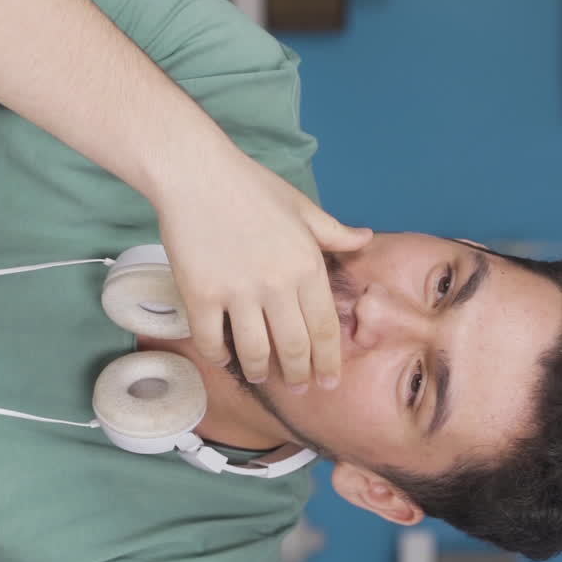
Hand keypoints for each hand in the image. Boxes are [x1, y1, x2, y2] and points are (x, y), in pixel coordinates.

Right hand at [155, 150, 370, 391]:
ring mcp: (237, 293)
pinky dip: (218, 355)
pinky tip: (223, 357)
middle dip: (300, 374)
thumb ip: (333, 232)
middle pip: (294, 347)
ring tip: (263, 377)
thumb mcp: (301, 206)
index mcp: (306, 265)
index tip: (329, 379)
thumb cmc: (250, 186)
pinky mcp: (200, 295)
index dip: (329, 360)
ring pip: (254, 351)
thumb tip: (364, 239)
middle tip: (301, 388)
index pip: (324, 327)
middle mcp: (277, 285)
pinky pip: (211, 340)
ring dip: (260, 371)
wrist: (196, 173)